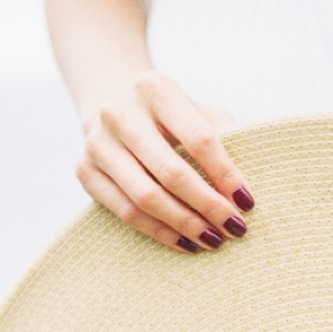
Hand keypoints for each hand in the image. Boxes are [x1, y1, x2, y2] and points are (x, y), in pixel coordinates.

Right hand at [77, 72, 253, 252]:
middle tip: (235, 228)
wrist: (113, 108)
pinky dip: (159, 232)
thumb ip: (223, 139)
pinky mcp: (84, 171)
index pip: (199, 138)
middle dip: (207, 205)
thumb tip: (243, 192)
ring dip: (184, 224)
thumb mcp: (197, 113)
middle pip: (171, 171)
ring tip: (213, 240)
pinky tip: (185, 242)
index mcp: (155, 89)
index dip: (226, 174)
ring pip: (145, 197)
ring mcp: (97, 143)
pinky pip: (125, 212)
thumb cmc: (171, 118)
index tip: (248, 203)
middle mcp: (119, 113)